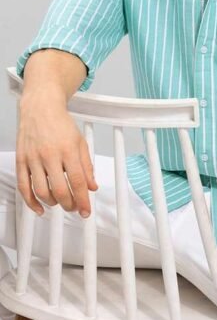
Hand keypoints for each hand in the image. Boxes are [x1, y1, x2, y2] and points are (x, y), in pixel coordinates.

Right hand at [16, 93, 97, 217]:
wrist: (40, 108)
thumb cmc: (61, 124)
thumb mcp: (80, 142)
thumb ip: (87, 166)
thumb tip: (92, 187)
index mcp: (68, 149)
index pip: (77, 181)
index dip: (83, 200)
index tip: (86, 211)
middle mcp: (50, 154)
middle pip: (60, 190)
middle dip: (69, 204)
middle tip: (74, 208)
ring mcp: (33, 158)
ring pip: (41, 191)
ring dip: (53, 203)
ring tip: (60, 203)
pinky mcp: (21, 160)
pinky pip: (24, 186)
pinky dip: (31, 202)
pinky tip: (40, 208)